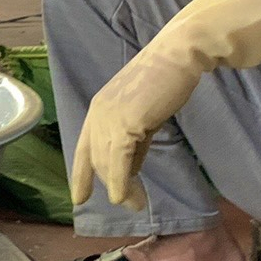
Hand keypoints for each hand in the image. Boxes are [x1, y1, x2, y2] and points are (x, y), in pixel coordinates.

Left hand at [70, 0, 260, 211]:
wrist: (179, 55)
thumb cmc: (166, 79)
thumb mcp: (144, 113)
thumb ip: (135, 139)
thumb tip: (130, 168)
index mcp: (98, 108)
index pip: (83, 147)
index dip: (81, 175)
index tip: (80, 198)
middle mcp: (97, 113)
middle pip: (96, 160)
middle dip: (109, 186)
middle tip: (131, 204)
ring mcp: (108, 118)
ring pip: (106, 164)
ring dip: (120, 190)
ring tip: (136, 204)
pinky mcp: (124, 124)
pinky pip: (117, 163)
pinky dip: (120, 184)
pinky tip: (127, 198)